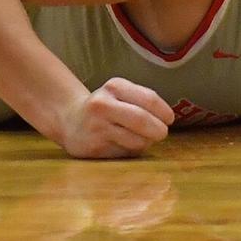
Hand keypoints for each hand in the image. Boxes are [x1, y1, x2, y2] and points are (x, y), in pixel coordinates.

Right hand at [57, 78, 175, 158]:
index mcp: (114, 86)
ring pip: (136, 140)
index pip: (148, 99)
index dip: (164, 111)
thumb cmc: (106, 106)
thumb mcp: (120, 92)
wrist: (70, 119)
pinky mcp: (94, 149)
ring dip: (145, 142)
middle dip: (158, 129)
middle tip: (162, 133)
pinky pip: (125, 153)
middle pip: (142, 120)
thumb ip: (142, 100)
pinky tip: (123, 144)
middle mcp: (103, 105)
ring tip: (140, 137)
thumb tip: (167, 119)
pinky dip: (131, 150)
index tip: (170, 118)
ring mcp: (97, 128)